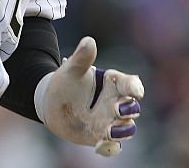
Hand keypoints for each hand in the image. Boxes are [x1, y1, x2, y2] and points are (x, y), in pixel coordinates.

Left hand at [34, 36, 143, 156]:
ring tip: (112, 130)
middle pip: (131, 108)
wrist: (53, 103)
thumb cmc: (66, 82)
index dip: (135, 87)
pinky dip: (110, 148)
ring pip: (125, 128)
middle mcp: (116, 102)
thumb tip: (89, 41)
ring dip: (123, 130)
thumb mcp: (72, 69)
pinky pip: (112, 146)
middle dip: (128, 110)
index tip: (135, 91)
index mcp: (114, 83)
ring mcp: (110, 121)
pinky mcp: (101, 136)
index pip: (130, 84)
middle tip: (118, 109)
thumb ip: (82, 58)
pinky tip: (100, 146)